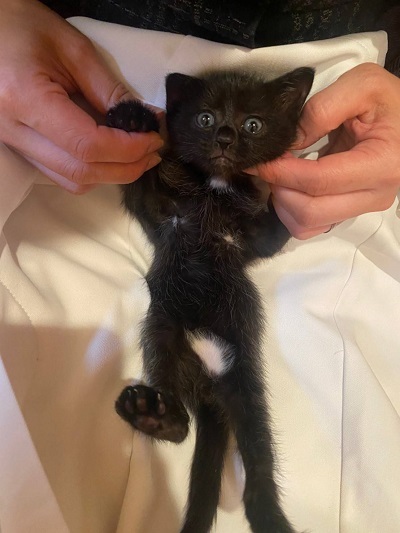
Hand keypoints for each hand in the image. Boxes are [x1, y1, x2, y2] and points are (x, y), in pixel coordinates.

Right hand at [0, 0, 162, 192]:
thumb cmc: (24, 26)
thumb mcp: (74, 50)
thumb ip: (110, 89)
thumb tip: (147, 120)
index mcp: (25, 98)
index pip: (87, 145)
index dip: (127, 149)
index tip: (154, 139)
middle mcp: (14, 130)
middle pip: (81, 172)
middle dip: (125, 168)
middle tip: (153, 152)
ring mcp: (13, 143)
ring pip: (71, 181)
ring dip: (109, 175)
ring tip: (136, 156)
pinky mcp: (18, 147)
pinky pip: (59, 174)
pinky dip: (91, 171)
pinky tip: (108, 155)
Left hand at [252, 63, 399, 238]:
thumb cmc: (389, 101)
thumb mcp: (362, 85)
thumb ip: (321, 110)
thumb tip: (289, 142)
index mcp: (381, 164)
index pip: (318, 181)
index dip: (280, 172)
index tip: (259, 159)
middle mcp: (375, 195)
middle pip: (309, 211)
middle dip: (279, 189)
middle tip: (268, 166)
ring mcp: (363, 208)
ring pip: (306, 225)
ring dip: (283, 203)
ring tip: (280, 174)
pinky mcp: (350, 213)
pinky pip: (310, 227)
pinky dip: (291, 211)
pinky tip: (290, 186)